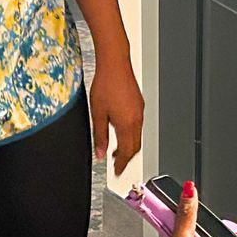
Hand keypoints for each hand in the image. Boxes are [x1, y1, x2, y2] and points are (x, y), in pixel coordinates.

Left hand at [90, 53, 144, 176]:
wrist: (115, 63)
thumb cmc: (106, 84)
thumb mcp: (98, 113)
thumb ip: (99, 136)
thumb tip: (100, 152)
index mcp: (127, 125)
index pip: (127, 153)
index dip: (121, 165)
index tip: (117, 172)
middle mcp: (136, 120)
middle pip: (135, 147)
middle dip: (126, 158)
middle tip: (117, 165)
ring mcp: (139, 112)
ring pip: (137, 137)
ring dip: (128, 146)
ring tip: (116, 150)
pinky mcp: (139, 104)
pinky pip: (138, 126)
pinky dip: (130, 135)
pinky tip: (120, 131)